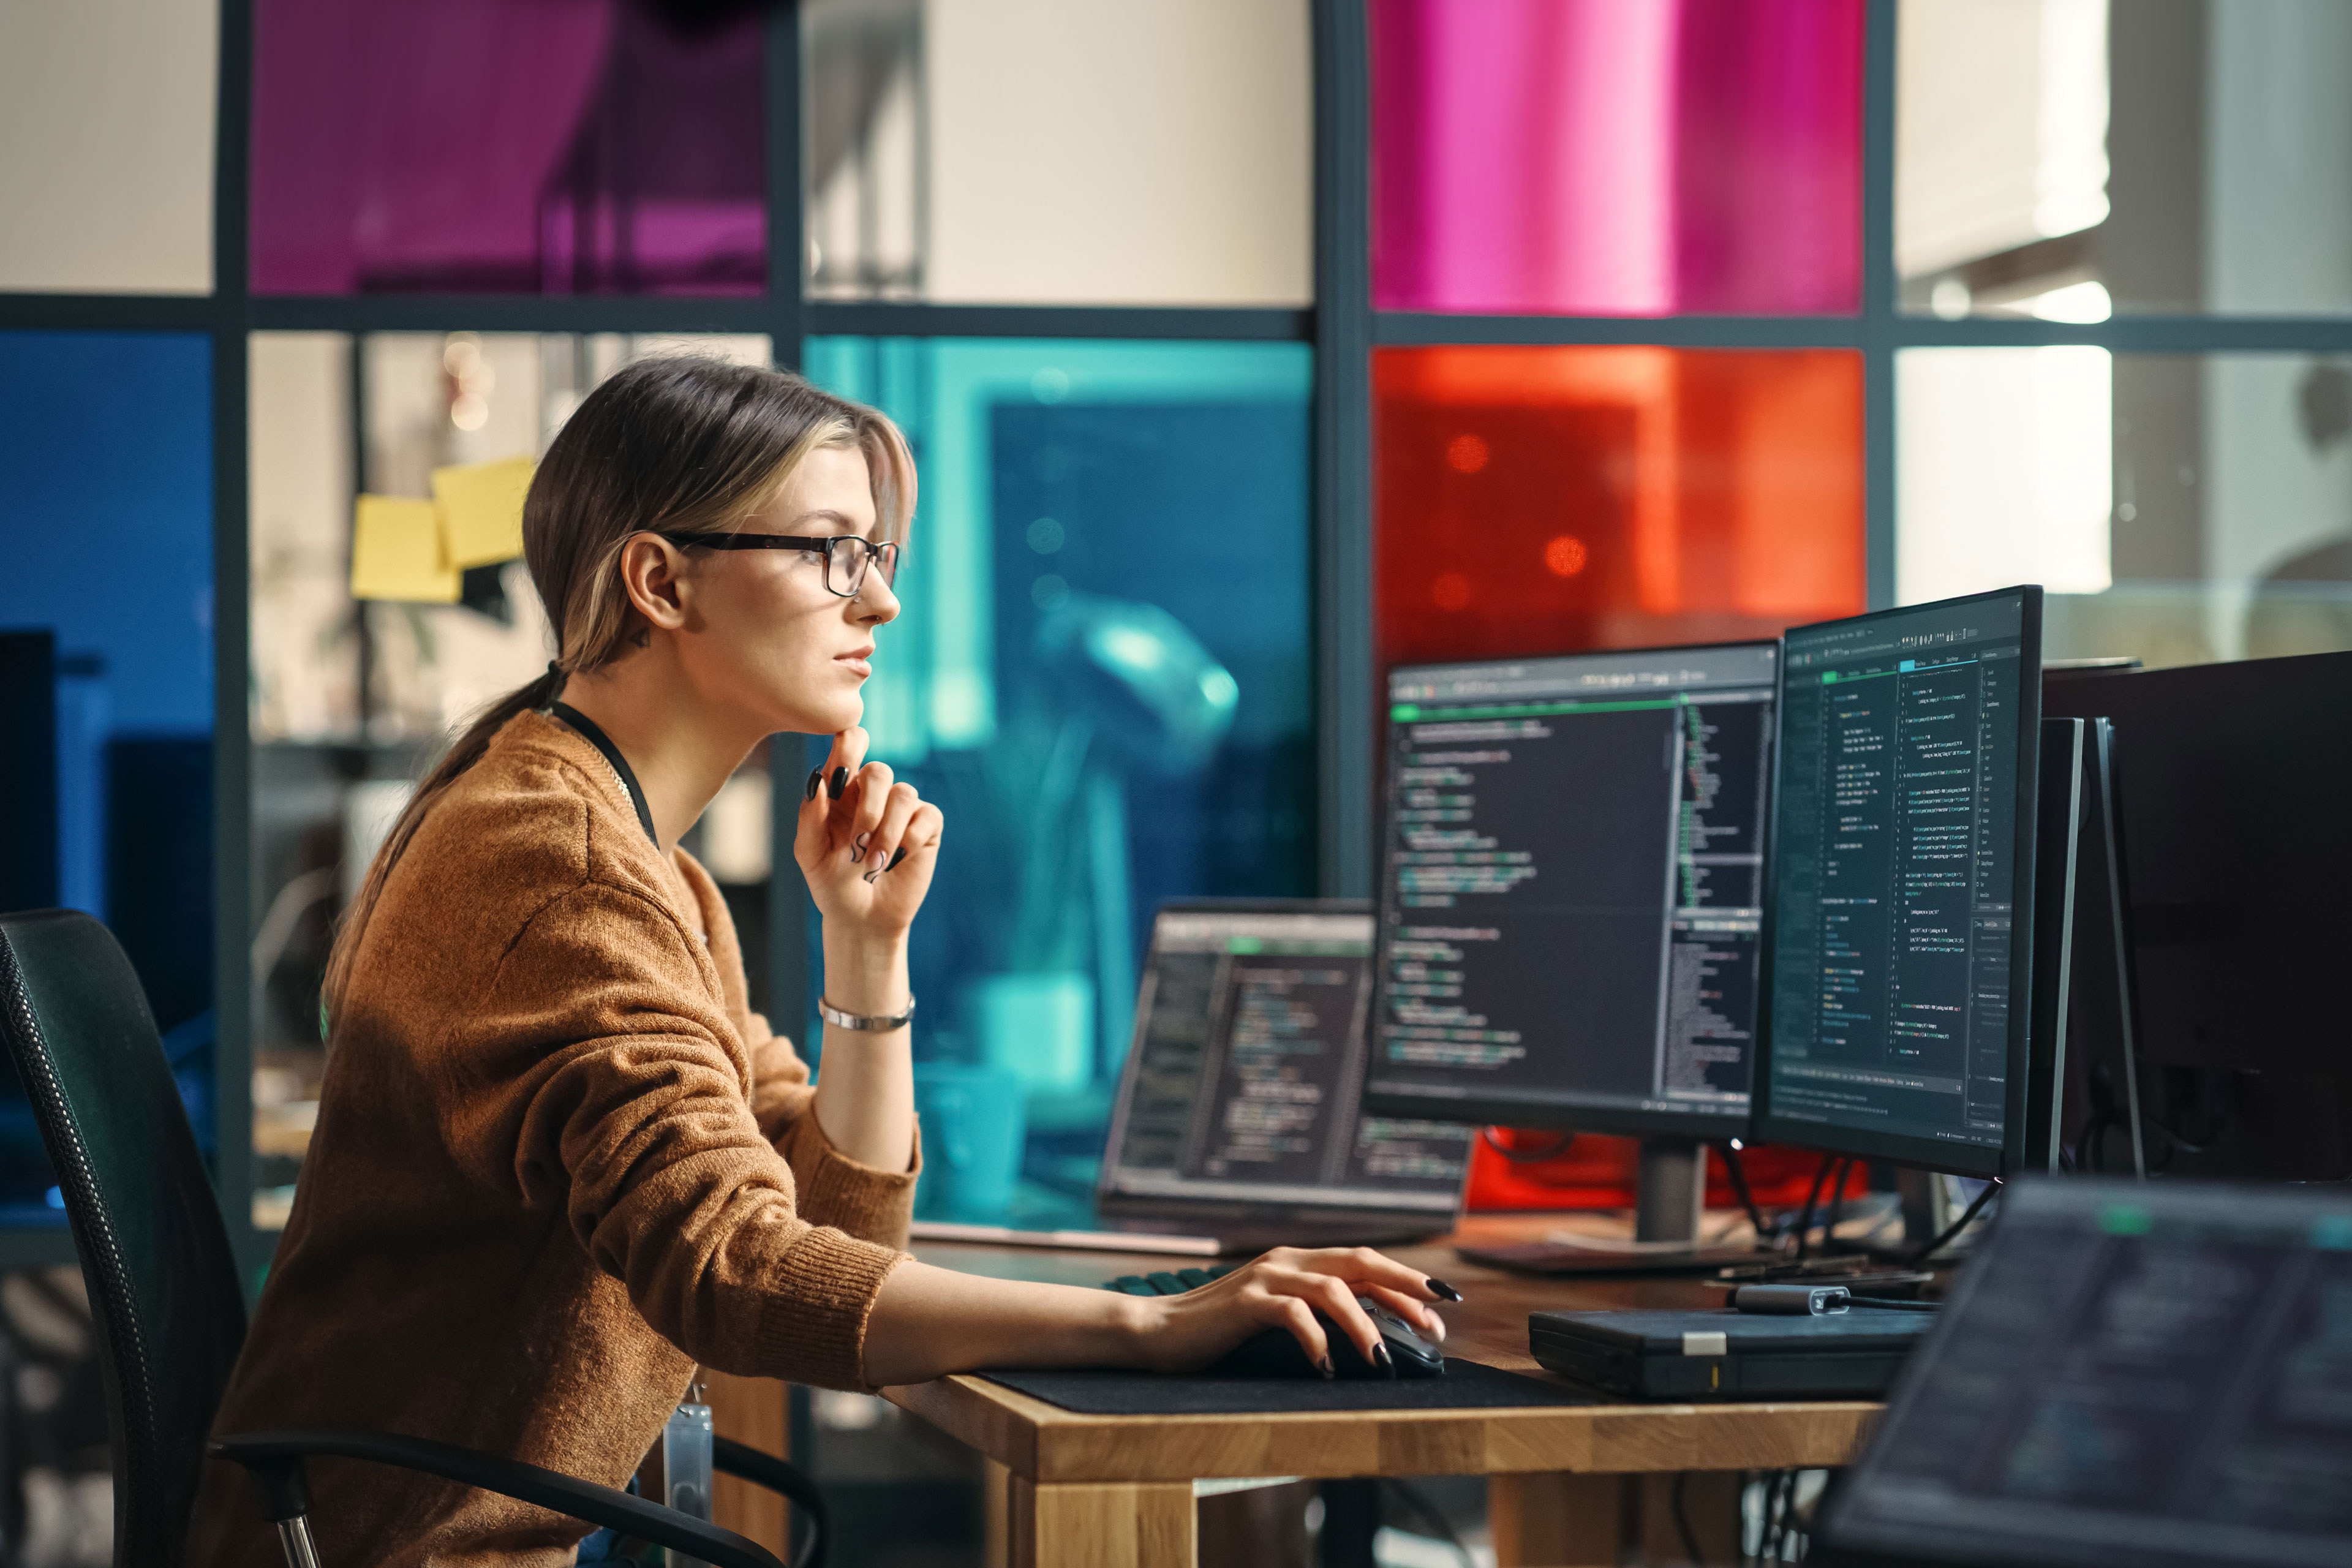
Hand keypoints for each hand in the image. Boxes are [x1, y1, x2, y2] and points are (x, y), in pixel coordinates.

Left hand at [793, 727, 944, 945]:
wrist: (862, 919)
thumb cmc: (831, 883)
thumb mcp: (810, 854)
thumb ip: (809, 817)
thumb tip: (818, 781)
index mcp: (841, 788)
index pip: (850, 742)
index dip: (849, 745)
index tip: (841, 778)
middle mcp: (873, 792)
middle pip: (880, 770)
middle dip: (869, 808)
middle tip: (858, 843)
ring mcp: (902, 808)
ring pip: (905, 793)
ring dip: (887, 832)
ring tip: (874, 864)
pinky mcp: (927, 826)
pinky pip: (926, 815)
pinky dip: (909, 839)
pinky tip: (896, 861)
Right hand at [1127, 1247, 1451, 1375]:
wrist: (1156, 1332)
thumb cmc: (1220, 1334)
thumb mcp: (1275, 1319)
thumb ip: (1313, 1316)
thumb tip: (1371, 1338)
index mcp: (1298, 1261)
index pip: (1365, 1262)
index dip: (1406, 1283)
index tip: (1441, 1308)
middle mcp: (1287, 1260)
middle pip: (1361, 1261)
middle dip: (1405, 1287)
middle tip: (1438, 1319)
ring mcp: (1266, 1277)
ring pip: (1333, 1289)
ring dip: (1365, 1325)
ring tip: (1383, 1361)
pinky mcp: (1245, 1302)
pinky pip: (1293, 1314)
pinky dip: (1317, 1341)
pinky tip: (1327, 1369)